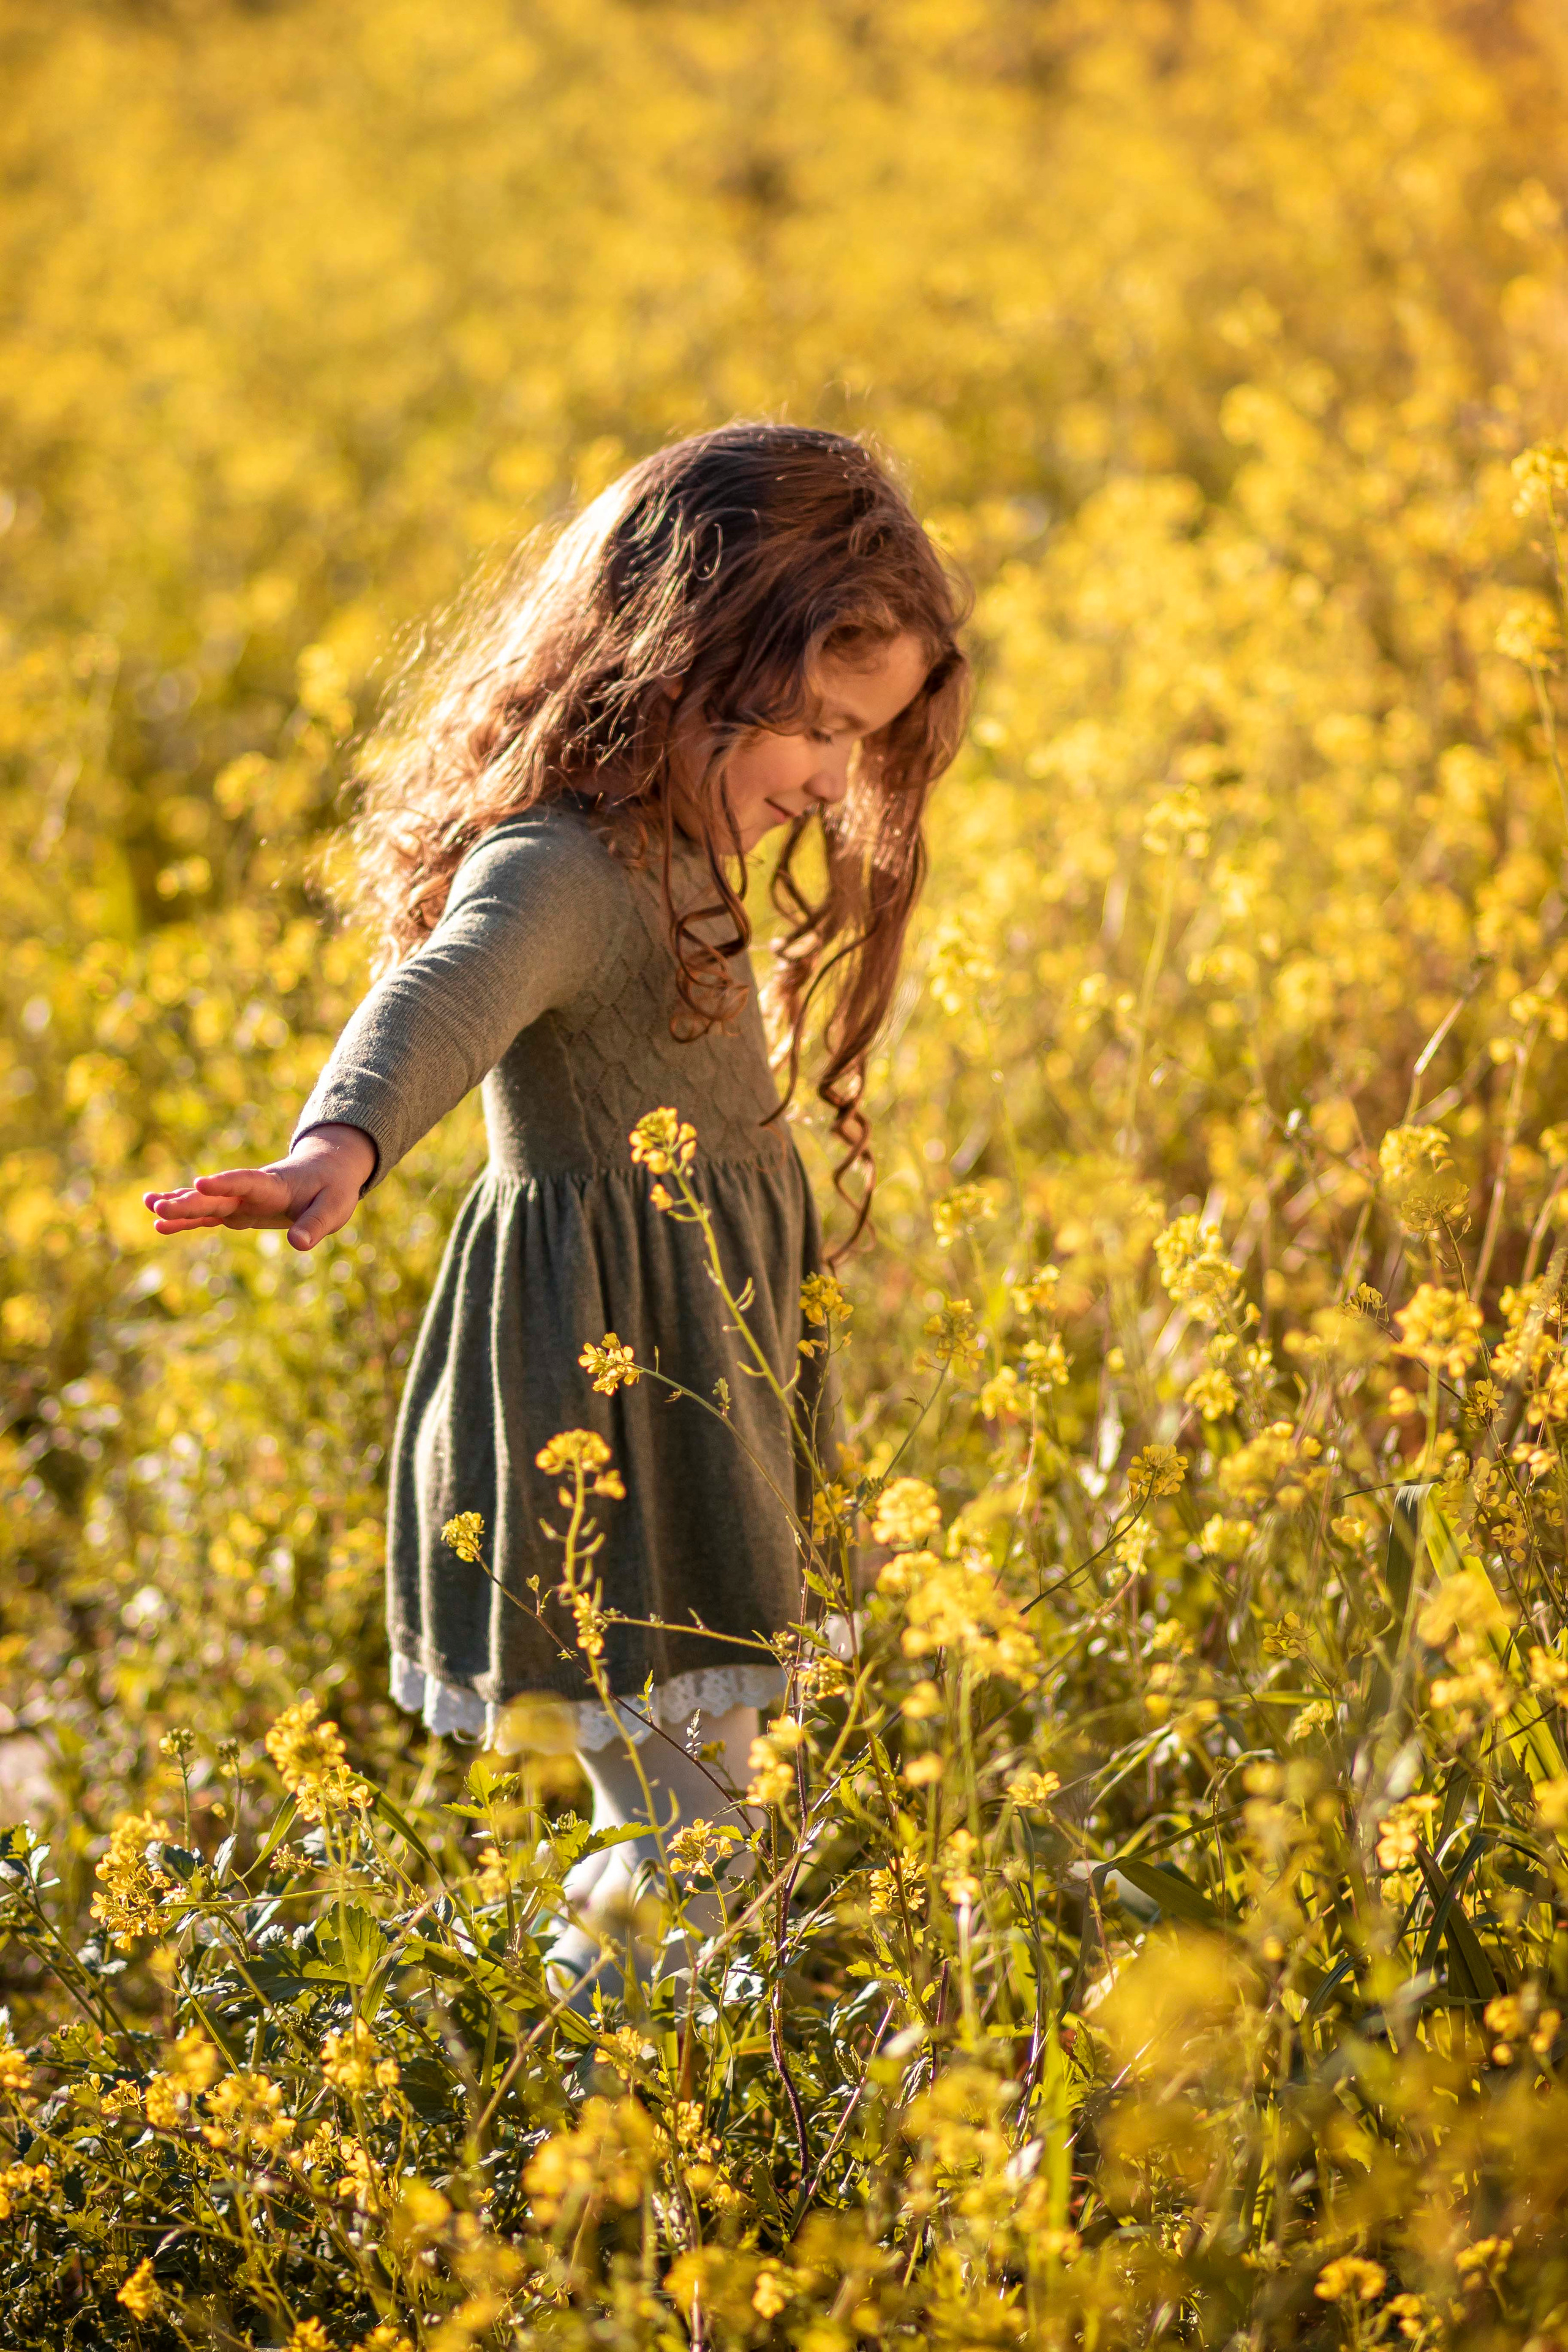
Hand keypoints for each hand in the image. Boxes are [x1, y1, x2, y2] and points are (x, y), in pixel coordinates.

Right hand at [142, 1124, 377, 1251]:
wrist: (326, 1171)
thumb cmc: (333, 1189)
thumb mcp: (334, 1208)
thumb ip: (316, 1225)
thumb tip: (297, 1245)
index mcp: (275, 1185)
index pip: (247, 1182)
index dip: (225, 1183)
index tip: (199, 1183)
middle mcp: (251, 1191)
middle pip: (217, 1196)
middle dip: (188, 1201)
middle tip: (157, 1206)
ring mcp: (242, 1200)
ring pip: (206, 1204)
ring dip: (179, 1206)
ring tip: (148, 1206)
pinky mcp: (238, 1211)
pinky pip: (209, 1216)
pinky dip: (186, 1220)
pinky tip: (159, 1226)